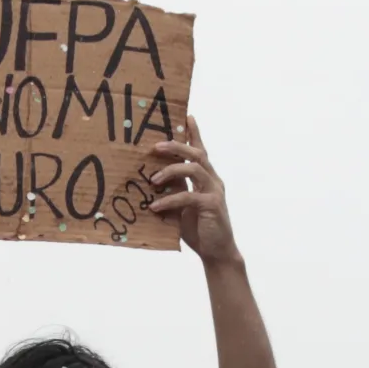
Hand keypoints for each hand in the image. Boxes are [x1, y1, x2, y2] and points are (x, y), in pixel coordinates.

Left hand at [145, 118, 240, 267]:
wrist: (216, 252)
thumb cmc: (198, 229)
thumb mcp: (182, 206)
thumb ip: (174, 190)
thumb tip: (152, 179)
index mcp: (207, 178)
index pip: (200, 150)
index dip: (194, 133)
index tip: (187, 115)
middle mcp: (213, 180)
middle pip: (196, 153)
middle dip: (176, 146)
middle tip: (155, 147)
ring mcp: (214, 191)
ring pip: (194, 168)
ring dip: (170, 171)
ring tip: (152, 180)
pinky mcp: (212, 205)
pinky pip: (188, 196)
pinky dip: (169, 200)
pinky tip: (155, 206)